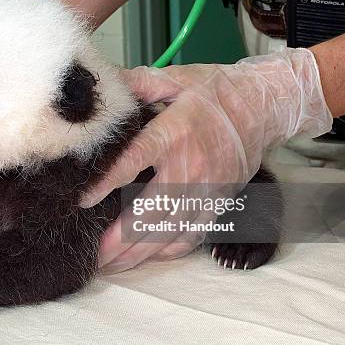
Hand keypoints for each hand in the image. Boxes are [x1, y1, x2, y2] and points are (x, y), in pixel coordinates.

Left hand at [82, 48, 332, 273]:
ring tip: (113, 266)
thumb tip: (100, 88)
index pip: (133, 162)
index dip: (107, 183)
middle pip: (149, 211)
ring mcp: (207, 189)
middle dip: (119, 239)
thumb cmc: (213, 92)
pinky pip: (193, 234)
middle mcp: (189, 166)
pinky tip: (149, 257)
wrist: (262, 106)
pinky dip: (169, 250)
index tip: (82, 201)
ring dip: (140, 253)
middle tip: (93, 256)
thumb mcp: (173, 79)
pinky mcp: (219, 201)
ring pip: (169, 231)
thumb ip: (134, 84)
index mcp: (173, 133)